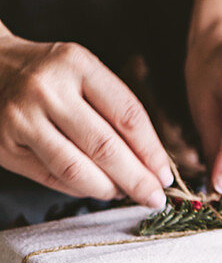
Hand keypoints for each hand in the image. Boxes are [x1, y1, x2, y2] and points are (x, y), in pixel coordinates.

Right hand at [0, 35, 172, 206]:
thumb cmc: (51, 72)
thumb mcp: (85, 70)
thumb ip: (114, 107)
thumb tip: (150, 160)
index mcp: (77, 65)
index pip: (126, 114)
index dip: (151, 150)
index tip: (165, 173)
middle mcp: (47, 90)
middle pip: (104, 146)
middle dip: (136, 178)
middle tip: (154, 197)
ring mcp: (21, 119)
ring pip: (76, 168)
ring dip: (108, 188)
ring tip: (125, 194)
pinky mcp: (4, 146)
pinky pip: (51, 177)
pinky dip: (79, 189)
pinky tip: (97, 189)